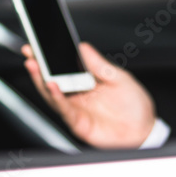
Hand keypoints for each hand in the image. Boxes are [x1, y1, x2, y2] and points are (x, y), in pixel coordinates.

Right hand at [22, 42, 156, 148]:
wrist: (144, 130)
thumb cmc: (134, 106)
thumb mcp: (118, 78)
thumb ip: (99, 65)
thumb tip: (83, 47)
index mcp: (87, 82)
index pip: (65, 68)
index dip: (51, 58)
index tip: (39, 45)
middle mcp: (78, 96)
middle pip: (53, 80)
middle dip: (39, 67)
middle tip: (31, 53)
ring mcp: (77, 109)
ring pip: (53, 95)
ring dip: (43, 81)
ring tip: (37, 67)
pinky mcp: (79, 123)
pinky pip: (64, 110)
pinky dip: (57, 98)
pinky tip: (53, 87)